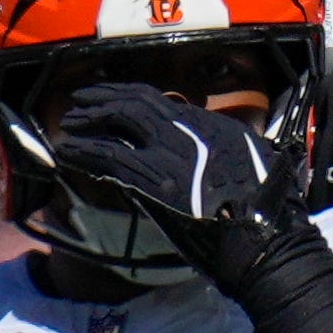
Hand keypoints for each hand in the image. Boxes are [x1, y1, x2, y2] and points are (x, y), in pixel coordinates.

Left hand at [52, 81, 304, 294]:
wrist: (264, 237)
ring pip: (119, 122)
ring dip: (88, 121)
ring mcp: (173, 153)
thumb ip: (218, 150)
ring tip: (67, 124)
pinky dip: (84, 152)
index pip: (163, 102)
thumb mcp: (251, 163)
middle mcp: (192, 131)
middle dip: (104, 97)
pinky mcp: (156, 180)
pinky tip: (67, 152)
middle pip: (137, 102)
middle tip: (79, 99)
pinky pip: (110, 157)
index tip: (110, 96)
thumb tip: (197, 149)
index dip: (130, 95)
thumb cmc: (265, 211)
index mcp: (215, 126)